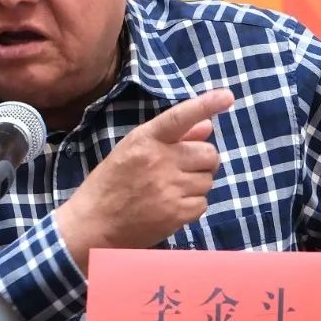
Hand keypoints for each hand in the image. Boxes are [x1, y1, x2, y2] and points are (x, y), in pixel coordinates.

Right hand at [55, 88, 233, 273]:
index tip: (227, 96)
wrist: (94, 223)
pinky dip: (192, 204)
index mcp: (145, 140)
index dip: (206, 105)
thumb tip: (207, 126)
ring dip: (196, 182)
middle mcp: (159, 160)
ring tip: (172, 188)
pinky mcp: (176, 214)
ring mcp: (169, 188)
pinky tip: (171, 204)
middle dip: (202, 160)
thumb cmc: (111, 182)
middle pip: (208, 153)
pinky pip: (203, 203)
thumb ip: (170, 137)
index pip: (180, 117)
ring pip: (208, 179)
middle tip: (184, 167)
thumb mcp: (132, 150)